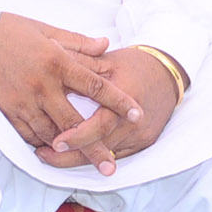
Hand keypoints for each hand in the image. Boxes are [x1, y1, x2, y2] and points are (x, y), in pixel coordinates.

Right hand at [0, 3, 141, 151]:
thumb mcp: (46, 29)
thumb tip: (106, 46)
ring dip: (69, 151)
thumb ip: (78, 43)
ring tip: (84, 165)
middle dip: (95, 147)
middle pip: (76, 123)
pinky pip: (28, 134)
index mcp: (57, 61)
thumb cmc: (9, 28)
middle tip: (111, 165)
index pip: (95, 86)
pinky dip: (41, 144)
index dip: (118, 101)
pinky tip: (52, 151)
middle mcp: (43, 85)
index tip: (137, 114)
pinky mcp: (6, 111)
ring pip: (52, 134)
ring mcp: (23, 101)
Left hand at [34, 47, 179, 175]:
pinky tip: (75, 156)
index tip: (54, 143)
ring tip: (51, 156)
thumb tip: (50, 52)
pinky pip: (116, 156)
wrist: (168, 75)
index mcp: (126, 97)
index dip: (77, 136)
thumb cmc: (135, 65)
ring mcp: (141, 136)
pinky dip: (95, 157)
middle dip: (71, 156)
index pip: (101, 124)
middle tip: (43, 154)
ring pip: (107, 156)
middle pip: (102, 147)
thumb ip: (80, 62)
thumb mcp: (107, 61)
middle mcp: (135, 121)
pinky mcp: (143, 144)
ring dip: (79, 159)